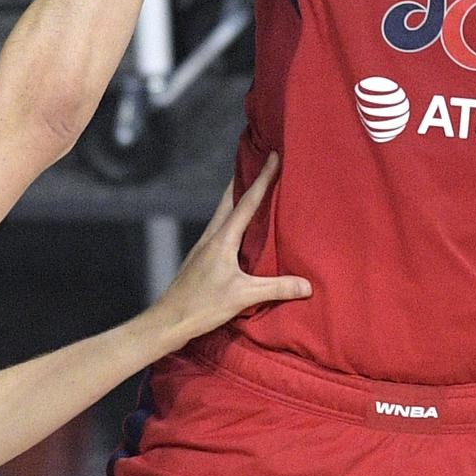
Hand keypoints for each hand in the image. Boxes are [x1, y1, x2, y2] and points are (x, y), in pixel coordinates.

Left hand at [152, 154, 309, 339]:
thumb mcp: (243, 296)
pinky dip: (230, 217)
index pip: (247, 202)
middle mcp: (211, 236)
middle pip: (229, 200)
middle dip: (244, 179)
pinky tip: (235, 227)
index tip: (273, 156)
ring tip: (249, 188)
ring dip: (235, 198)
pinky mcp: (200, 258)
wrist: (168, 319)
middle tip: (257, 161)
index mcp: (223, 239)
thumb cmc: (203, 306)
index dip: (263, 179)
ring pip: (222, 213)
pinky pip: (218, 228)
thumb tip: (308, 285)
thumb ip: (276, 288)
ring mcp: (203, 246)